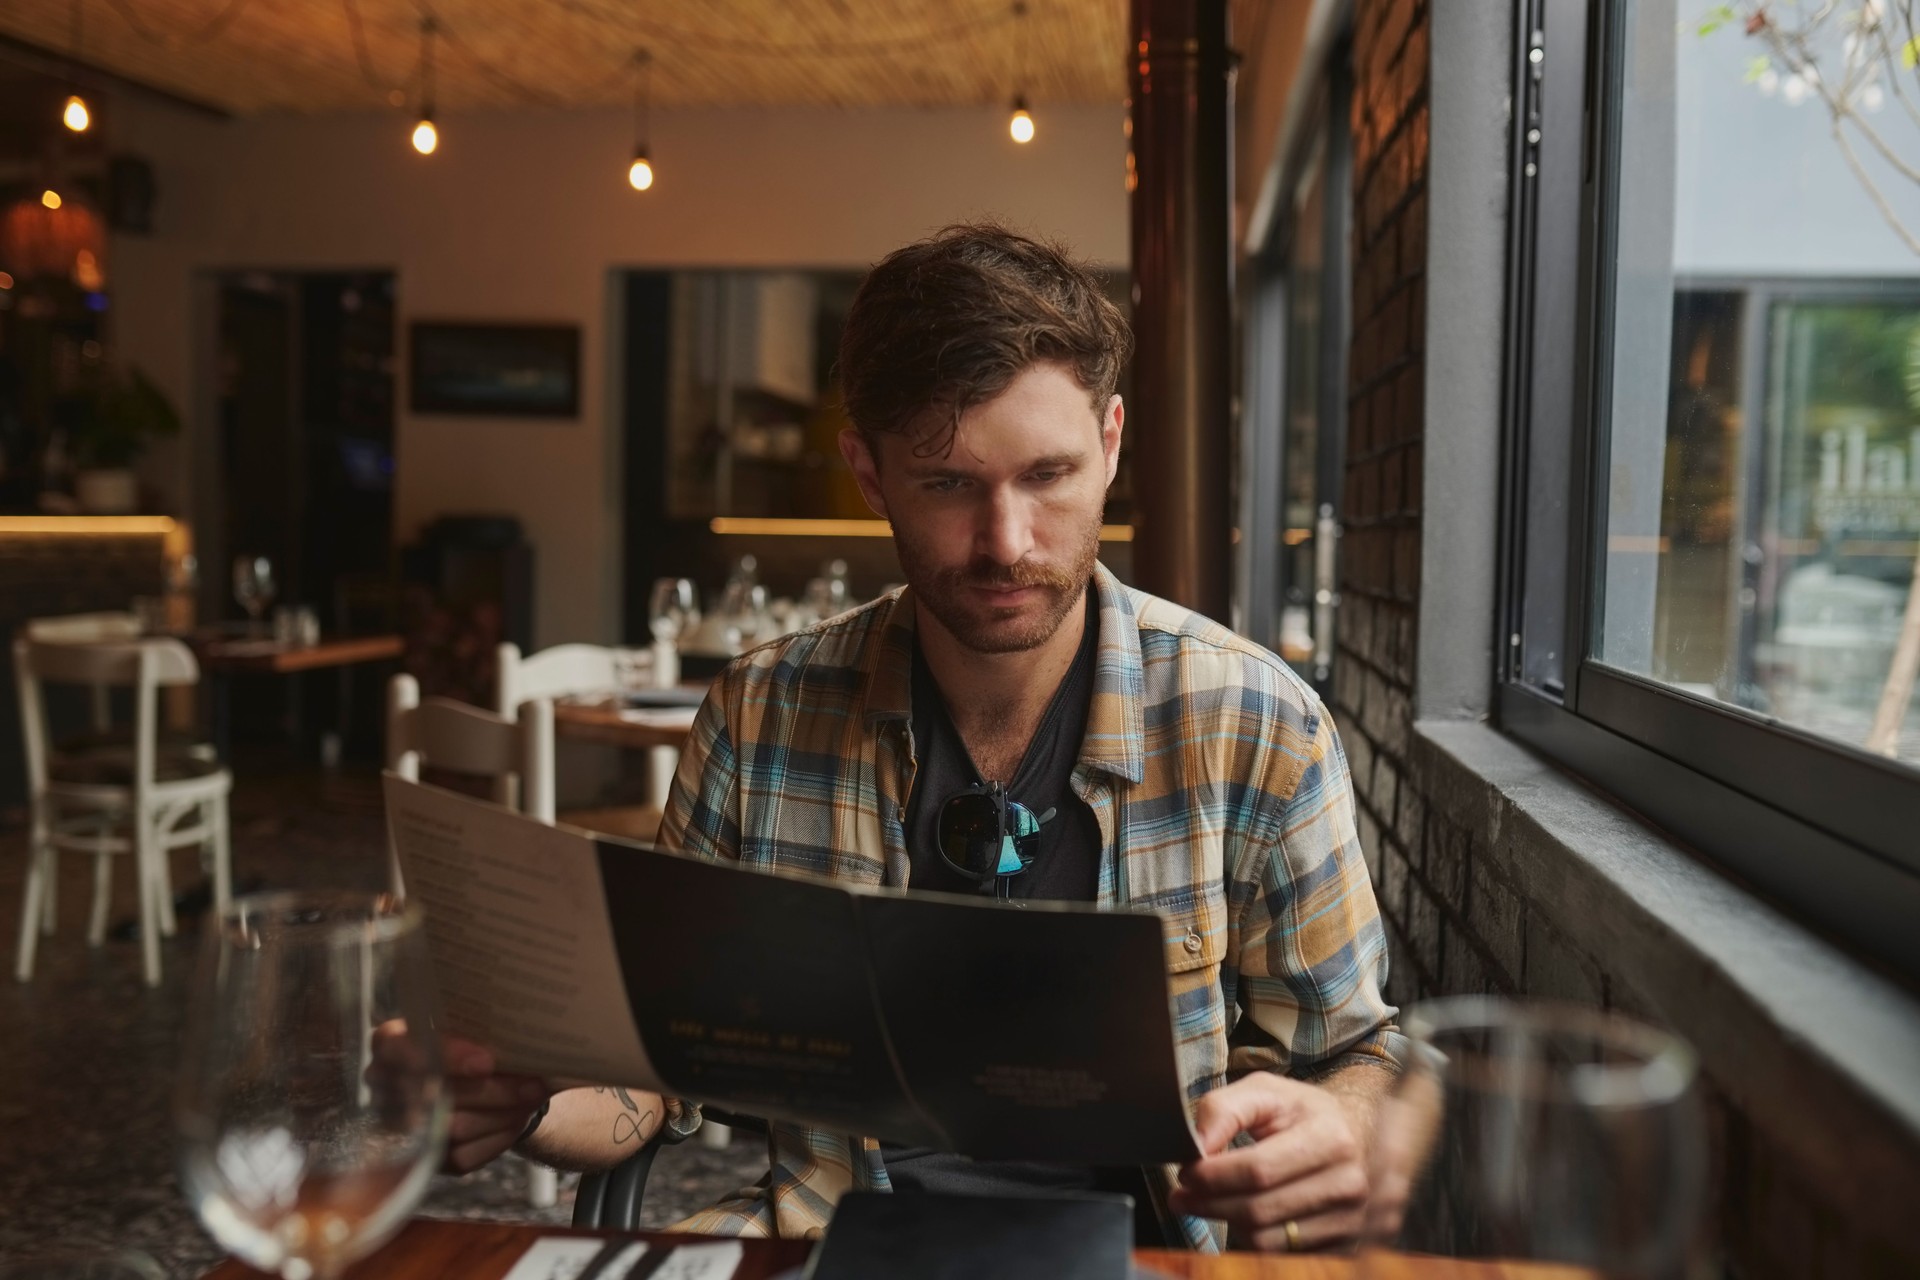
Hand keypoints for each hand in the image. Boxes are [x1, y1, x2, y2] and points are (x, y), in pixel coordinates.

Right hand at [373, 1024, 548, 1173]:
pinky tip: (517, 1118)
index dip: (446, 1057)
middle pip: (437, 1095)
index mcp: (392, 1043)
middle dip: (492, 1090)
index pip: (401, 1049)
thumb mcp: (475, 1028)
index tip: (487, 1062)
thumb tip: (522, 1047)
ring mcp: (403, 1126)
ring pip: (454, 1128)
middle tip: (534, 1083)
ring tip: (533, 1096)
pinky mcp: (427, 1157)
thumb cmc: (474, 1043)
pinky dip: (499, 1136)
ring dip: (502, 1113)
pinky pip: (464, 1155)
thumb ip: (483, 1033)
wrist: (482, 1079)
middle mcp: (386, 1088)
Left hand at [1168, 1073, 1370, 1251]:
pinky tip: (1240, 1217)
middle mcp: (1347, 1184)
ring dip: (1226, 1223)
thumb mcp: (1267, 1092)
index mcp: (1331, 1139)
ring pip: (1266, 1240)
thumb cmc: (1304, 1113)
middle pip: (1258, 1210)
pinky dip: (1252, 1238)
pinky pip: (1281, 1256)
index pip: (1258, 1170)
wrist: (1361, 1138)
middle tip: (1182, 1195)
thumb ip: (1224, 1108)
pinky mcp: (1343, 1247)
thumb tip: (1196, 1144)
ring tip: (1206, 1203)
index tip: (1186, 1172)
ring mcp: (1349, 1221)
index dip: (1213, 1175)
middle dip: (1209, 1204)